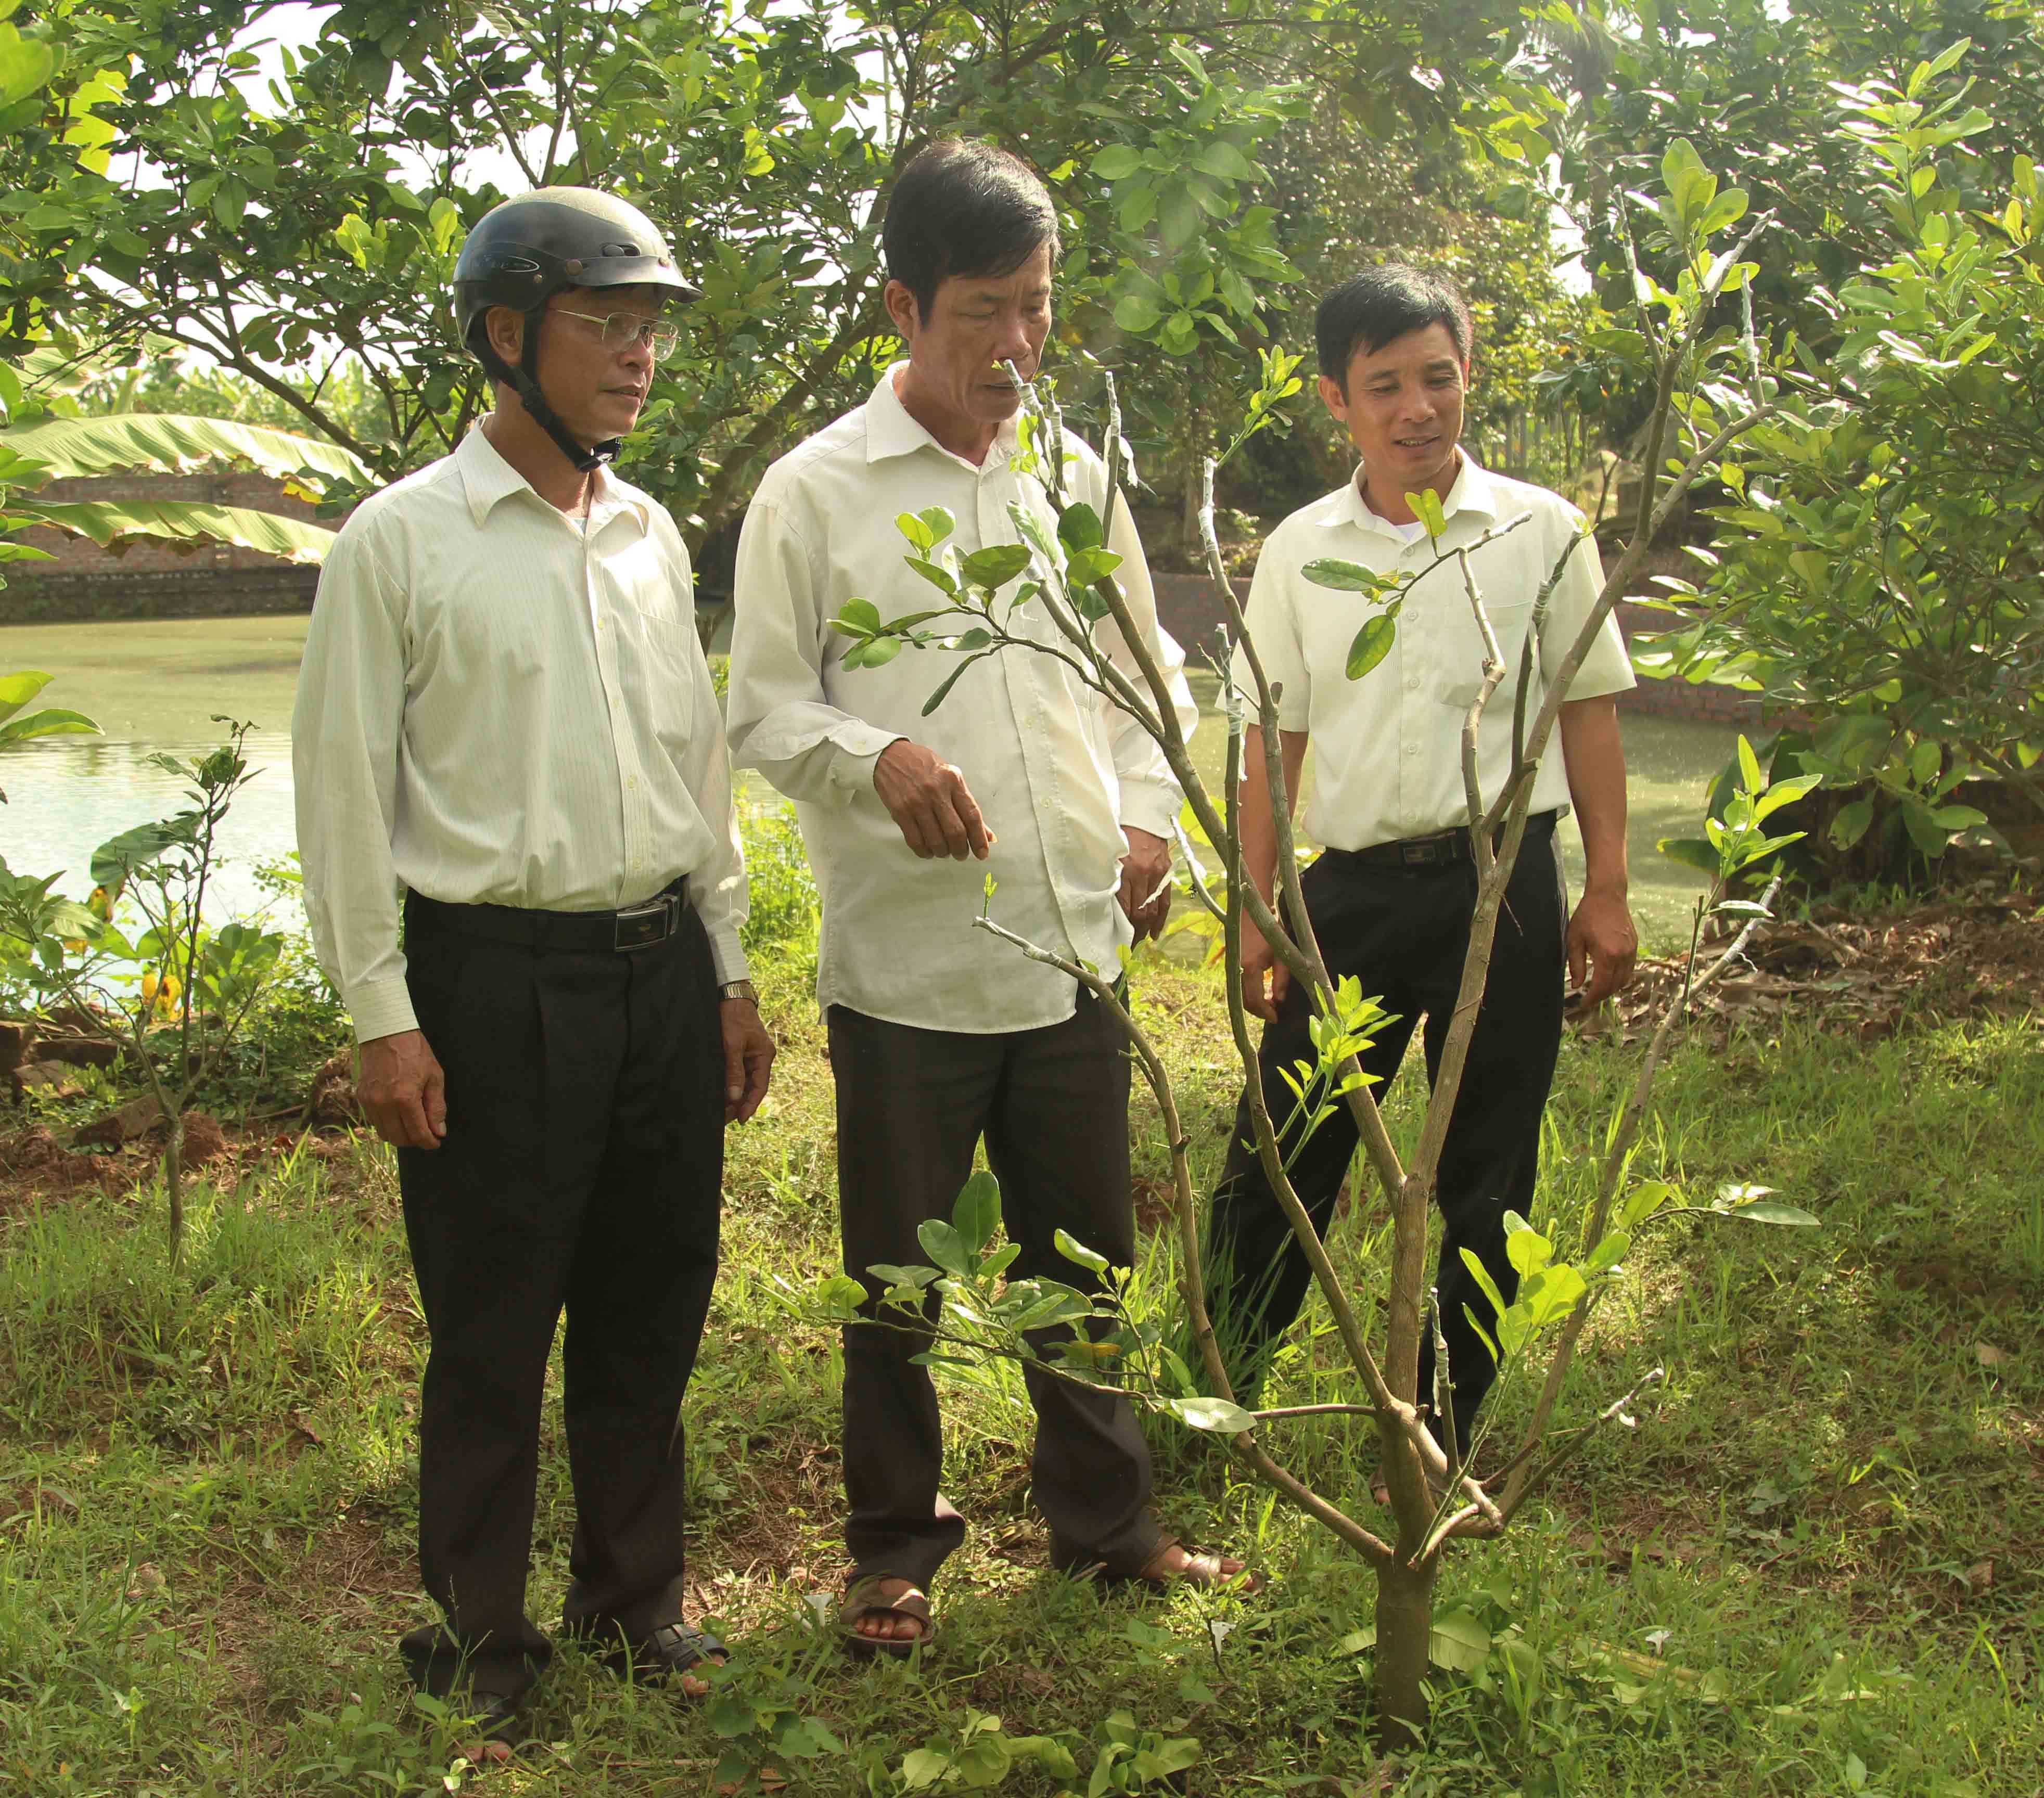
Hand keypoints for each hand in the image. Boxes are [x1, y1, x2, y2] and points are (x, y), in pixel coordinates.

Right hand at [358, 1029, 446, 1149]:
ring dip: (399, 1135)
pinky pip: (374, 1121)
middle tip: (425, 1134)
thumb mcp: (435, 1076)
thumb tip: (439, 1130)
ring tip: (412, 1125)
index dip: (429, 1142)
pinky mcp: (361, 1097)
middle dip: (415, 1141)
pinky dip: (387, 1124)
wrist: (386, 1031)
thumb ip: (437, 1106)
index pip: (417, 1133)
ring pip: (384, 1134)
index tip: (435, 1143)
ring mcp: (369, 1101)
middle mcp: (383, 1103)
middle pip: (399, 1139)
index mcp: (405, 1098)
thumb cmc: (414, 1051)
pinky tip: (397, 1115)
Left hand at [720, 997, 775, 1122]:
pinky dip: (730, 1085)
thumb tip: (735, 1096)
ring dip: (734, 1096)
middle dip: (740, 1103)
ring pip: (744, 1082)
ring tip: (721, 1111)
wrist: (729, 996)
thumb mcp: (732, 1044)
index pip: (760, 1086)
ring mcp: (750, 1056)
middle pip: (752, 1087)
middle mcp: (760, 1058)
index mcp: (764, 1055)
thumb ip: (734, 1070)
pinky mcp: (740, 1053)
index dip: (751, 1104)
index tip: (741, 1119)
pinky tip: (721, 1094)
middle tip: (725, 1118)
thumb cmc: (733, 1017)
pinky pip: (737, 1074)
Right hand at [873, 740, 991, 860]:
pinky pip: (916, 841)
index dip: (979, 838)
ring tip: (944, 851)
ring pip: (936, 840)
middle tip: (961, 854)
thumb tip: (986, 834)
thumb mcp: (950, 777)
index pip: (971, 815)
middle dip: (961, 850)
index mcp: (952, 780)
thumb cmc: (924, 767)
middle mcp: (936, 791)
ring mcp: (916, 802)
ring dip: (943, 852)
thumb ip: (967, 805)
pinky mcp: (900, 811)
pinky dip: (925, 852)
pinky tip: (928, 851)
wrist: (890, 756)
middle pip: (955, 832)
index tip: (982, 853)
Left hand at [1117, 826, 1172, 941]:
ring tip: (1140, 942)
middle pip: (1140, 912)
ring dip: (1147, 929)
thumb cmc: (1121, 838)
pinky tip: (1155, 932)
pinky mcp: (1166, 874)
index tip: (1116, 939)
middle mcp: (1143, 874)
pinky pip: (1165, 901)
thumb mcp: (1110, 857)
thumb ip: (1110, 879)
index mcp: (1126, 870)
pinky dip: (1160, 919)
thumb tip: (1106, 906)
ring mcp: (1157, 875)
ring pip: (1153, 909)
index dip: (1121, 925)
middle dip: (1134, 932)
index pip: (1124, 906)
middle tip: (1128, 947)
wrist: (1144, 820)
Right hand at [1239, 916, 1289, 1022]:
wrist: (1251, 911)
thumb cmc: (1270, 929)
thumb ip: (1281, 978)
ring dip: (1254, 1003)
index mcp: (1249, 967)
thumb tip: (1280, 1000)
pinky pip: (1239, 985)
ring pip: (1240, 995)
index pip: (1255, 1000)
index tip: (1277, 1017)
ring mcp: (1231, 967)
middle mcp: (1236, 969)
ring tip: (1271, 1003)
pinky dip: (1249, 994)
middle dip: (1259, 1011)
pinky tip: (1262, 992)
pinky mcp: (1231, 964)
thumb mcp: (1281, 954)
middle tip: (1275, 1013)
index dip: (1266, 1012)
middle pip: (1244, 1001)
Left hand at [1567, 886, 1637, 1008]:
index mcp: (1607, 955)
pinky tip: (1609, 978)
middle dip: (1601, 996)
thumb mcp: (1575, 940)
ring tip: (1598, 991)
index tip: (1583, 1004)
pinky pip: (1629, 969)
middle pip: (1614, 986)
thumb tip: (1576, 985)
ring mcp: (1631, 951)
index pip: (1601, 986)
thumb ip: (1575, 965)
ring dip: (1611, 988)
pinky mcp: (1634, 946)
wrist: (1608, 896)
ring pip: (1624, 979)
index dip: (1592, 998)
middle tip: (1588, 1000)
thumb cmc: (1588, 915)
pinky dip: (1620, 978)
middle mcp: (1623, 955)